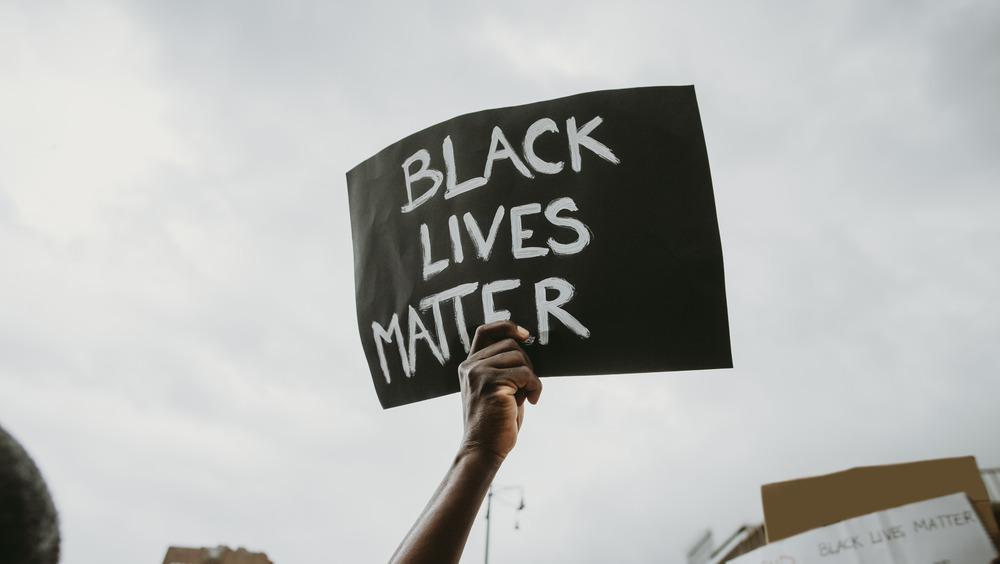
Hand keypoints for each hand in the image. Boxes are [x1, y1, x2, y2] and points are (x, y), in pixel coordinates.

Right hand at [458, 321, 541, 463]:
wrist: (483, 450)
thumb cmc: (495, 422)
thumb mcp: (497, 389)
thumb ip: (503, 368)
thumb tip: (525, 345)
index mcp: (469, 366)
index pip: (485, 332)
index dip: (506, 327)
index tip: (525, 334)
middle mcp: (470, 366)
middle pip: (510, 344)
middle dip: (526, 363)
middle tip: (527, 386)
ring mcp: (478, 373)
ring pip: (519, 357)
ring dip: (531, 377)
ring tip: (527, 396)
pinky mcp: (491, 383)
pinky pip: (525, 373)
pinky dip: (535, 386)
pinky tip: (531, 401)